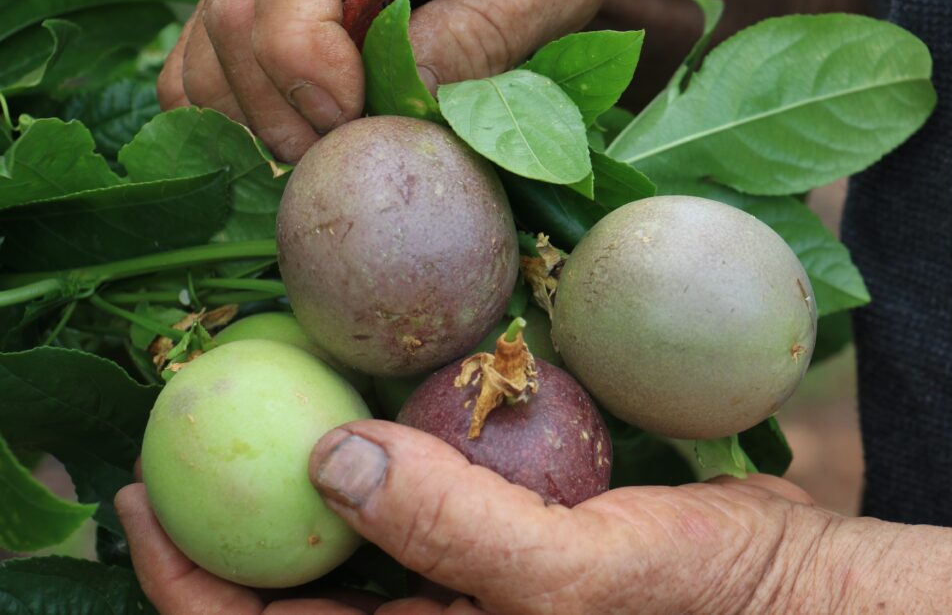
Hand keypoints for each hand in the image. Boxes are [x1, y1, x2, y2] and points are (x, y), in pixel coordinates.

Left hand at [117, 420, 834, 613]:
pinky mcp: (495, 528)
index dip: (184, 586)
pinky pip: (410, 483)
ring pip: (344, 528)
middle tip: (182, 418)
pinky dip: (376, 439)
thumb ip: (453, 528)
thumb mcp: (568, 578)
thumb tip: (328, 457)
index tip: (144, 497)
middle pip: (289, 582)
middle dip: (221, 514)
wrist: (783, 581)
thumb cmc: (692, 601)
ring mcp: (460, 579)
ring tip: (258, 386)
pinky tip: (368, 383)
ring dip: (293, 465)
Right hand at [158, 0, 610, 161]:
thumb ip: (480, 33)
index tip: (356, 122)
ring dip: (257, 128)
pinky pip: (193, 73)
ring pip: (203, 57)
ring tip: (327, 156)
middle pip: (232, 25)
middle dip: (285, 116)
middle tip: (344, 161)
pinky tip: (294, 142)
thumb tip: (408, 99)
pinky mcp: (238, 7)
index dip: (307, 73)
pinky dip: (230, 124)